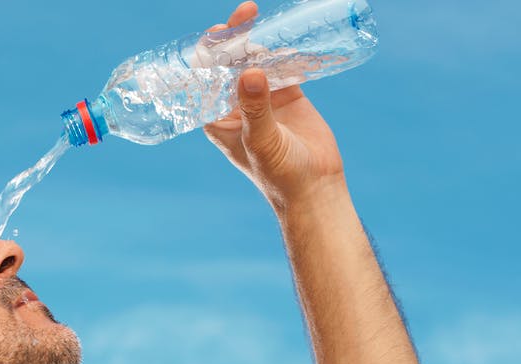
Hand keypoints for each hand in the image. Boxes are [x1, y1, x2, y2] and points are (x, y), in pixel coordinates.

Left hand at [202, 2, 346, 206]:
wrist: (315, 188)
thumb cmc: (279, 174)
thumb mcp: (262, 142)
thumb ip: (256, 109)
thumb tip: (249, 72)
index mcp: (218, 117)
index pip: (205, 78)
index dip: (208, 52)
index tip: (217, 31)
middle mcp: (236, 104)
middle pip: (229, 63)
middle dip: (234, 37)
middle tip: (245, 13)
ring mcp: (262, 97)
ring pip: (255, 60)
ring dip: (259, 40)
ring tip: (263, 21)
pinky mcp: (287, 94)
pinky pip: (282, 65)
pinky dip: (285, 51)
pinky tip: (289, 38)